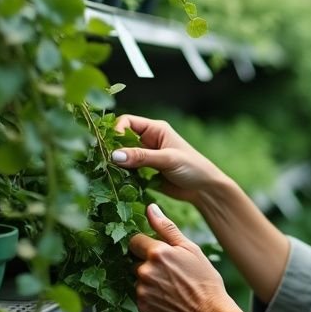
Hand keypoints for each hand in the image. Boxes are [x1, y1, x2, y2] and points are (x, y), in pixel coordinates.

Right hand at [111, 114, 225, 200]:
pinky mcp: (145, 172)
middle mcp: (148, 140)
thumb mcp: (168, 159)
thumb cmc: (193, 168)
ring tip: (110, 174)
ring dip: (116, 164)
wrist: (204, 190)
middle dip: (113, 149)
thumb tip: (114, 155)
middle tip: (106, 163)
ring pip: (122, 156)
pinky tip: (118, 183)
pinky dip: (122, 176)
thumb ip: (142, 157)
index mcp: (156, 129)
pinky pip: (127, 171)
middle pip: (121, 139)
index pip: (127, 122)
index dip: (117, 132)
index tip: (112, 148)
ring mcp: (146, 156)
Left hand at [130, 203, 234, 311]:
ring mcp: (141, 290)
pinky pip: (140, 295)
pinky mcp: (141, 307)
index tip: (160, 253)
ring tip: (171, 287)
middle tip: (170, 272)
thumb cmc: (205, 280)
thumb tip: (150, 208)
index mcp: (157, 253)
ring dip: (148, 280)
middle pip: (134, 261)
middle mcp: (145, 271)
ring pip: (137, 279)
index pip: (134, 241)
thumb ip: (167, 228)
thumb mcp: (190, 249)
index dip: (146, 245)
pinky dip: (150, 296)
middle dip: (147, 263)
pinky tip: (167, 298)